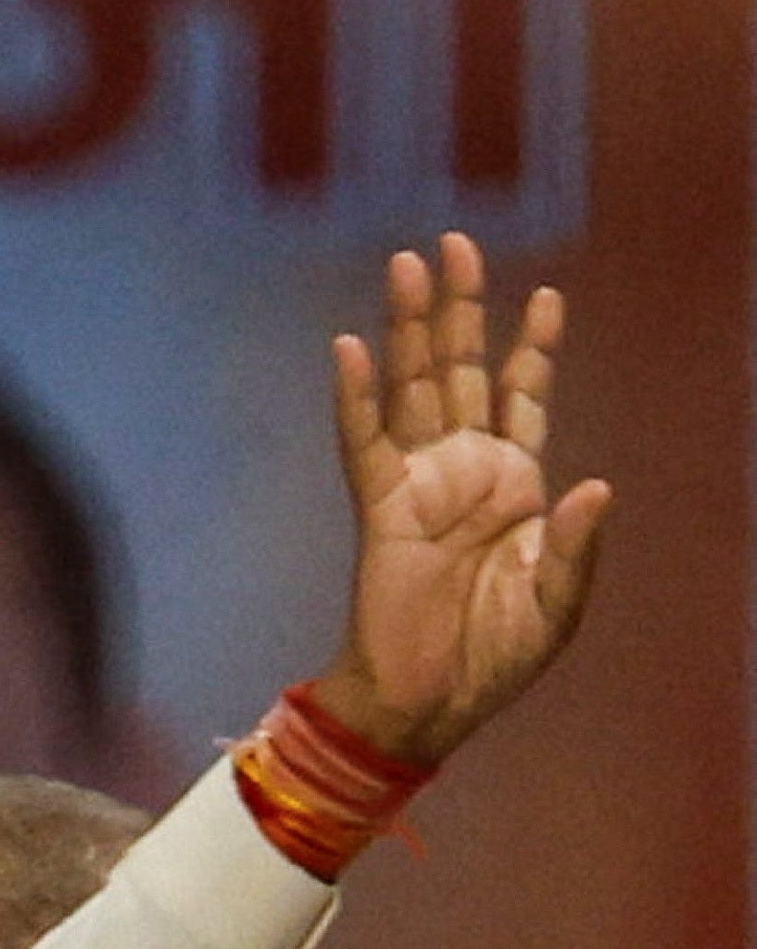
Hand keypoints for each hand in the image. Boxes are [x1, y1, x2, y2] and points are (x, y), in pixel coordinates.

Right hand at [315, 231, 612, 768]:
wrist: (428, 703)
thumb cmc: (496, 658)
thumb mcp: (558, 600)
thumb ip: (577, 543)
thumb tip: (596, 484)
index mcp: (515, 486)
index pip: (523, 398)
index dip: (534, 349)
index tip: (546, 297)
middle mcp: (465, 471)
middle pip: (459, 371)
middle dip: (460, 309)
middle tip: (454, 245)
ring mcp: (419, 485)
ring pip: (413, 388)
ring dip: (410, 328)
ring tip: (408, 267)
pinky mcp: (379, 509)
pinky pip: (364, 441)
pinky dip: (356, 395)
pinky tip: (351, 348)